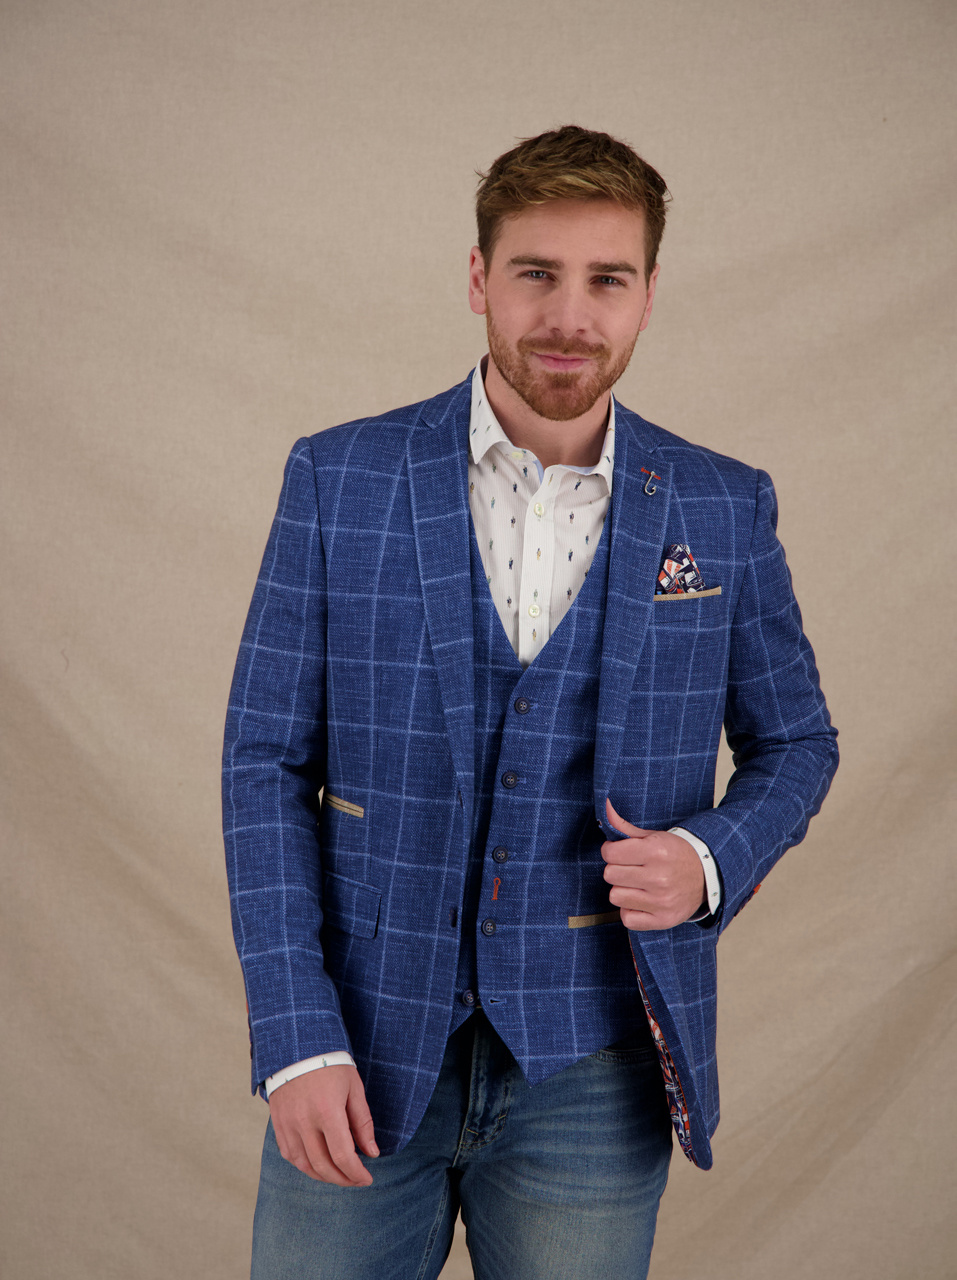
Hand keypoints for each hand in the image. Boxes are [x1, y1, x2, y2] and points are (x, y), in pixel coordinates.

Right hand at [268, 1064, 378, 1185]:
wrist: (297, 1046)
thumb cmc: (331, 1064)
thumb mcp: (354, 1088)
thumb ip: (363, 1122)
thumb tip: (372, 1153)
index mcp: (328, 1111)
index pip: (343, 1156)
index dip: (357, 1173)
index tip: (367, 1178)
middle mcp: (305, 1122)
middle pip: (324, 1166)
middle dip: (343, 1179)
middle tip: (356, 1180)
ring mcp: (288, 1124)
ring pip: (305, 1165)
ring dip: (324, 1176)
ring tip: (339, 1175)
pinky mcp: (278, 1124)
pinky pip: (290, 1155)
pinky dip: (305, 1166)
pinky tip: (318, 1164)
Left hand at [601, 798, 705, 930]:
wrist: (707, 876)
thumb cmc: (675, 854)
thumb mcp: (653, 836)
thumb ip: (625, 827)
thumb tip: (605, 806)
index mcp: (656, 852)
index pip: (610, 854)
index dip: (611, 851)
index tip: (620, 852)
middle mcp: (659, 877)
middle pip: (610, 875)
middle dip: (617, 870)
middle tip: (632, 868)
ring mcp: (661, 901)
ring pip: (615, 896)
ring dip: (623, 890)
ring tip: (638, 884)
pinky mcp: (663, 919)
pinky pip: (627, 918)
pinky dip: (631, 910)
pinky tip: (642, 900)